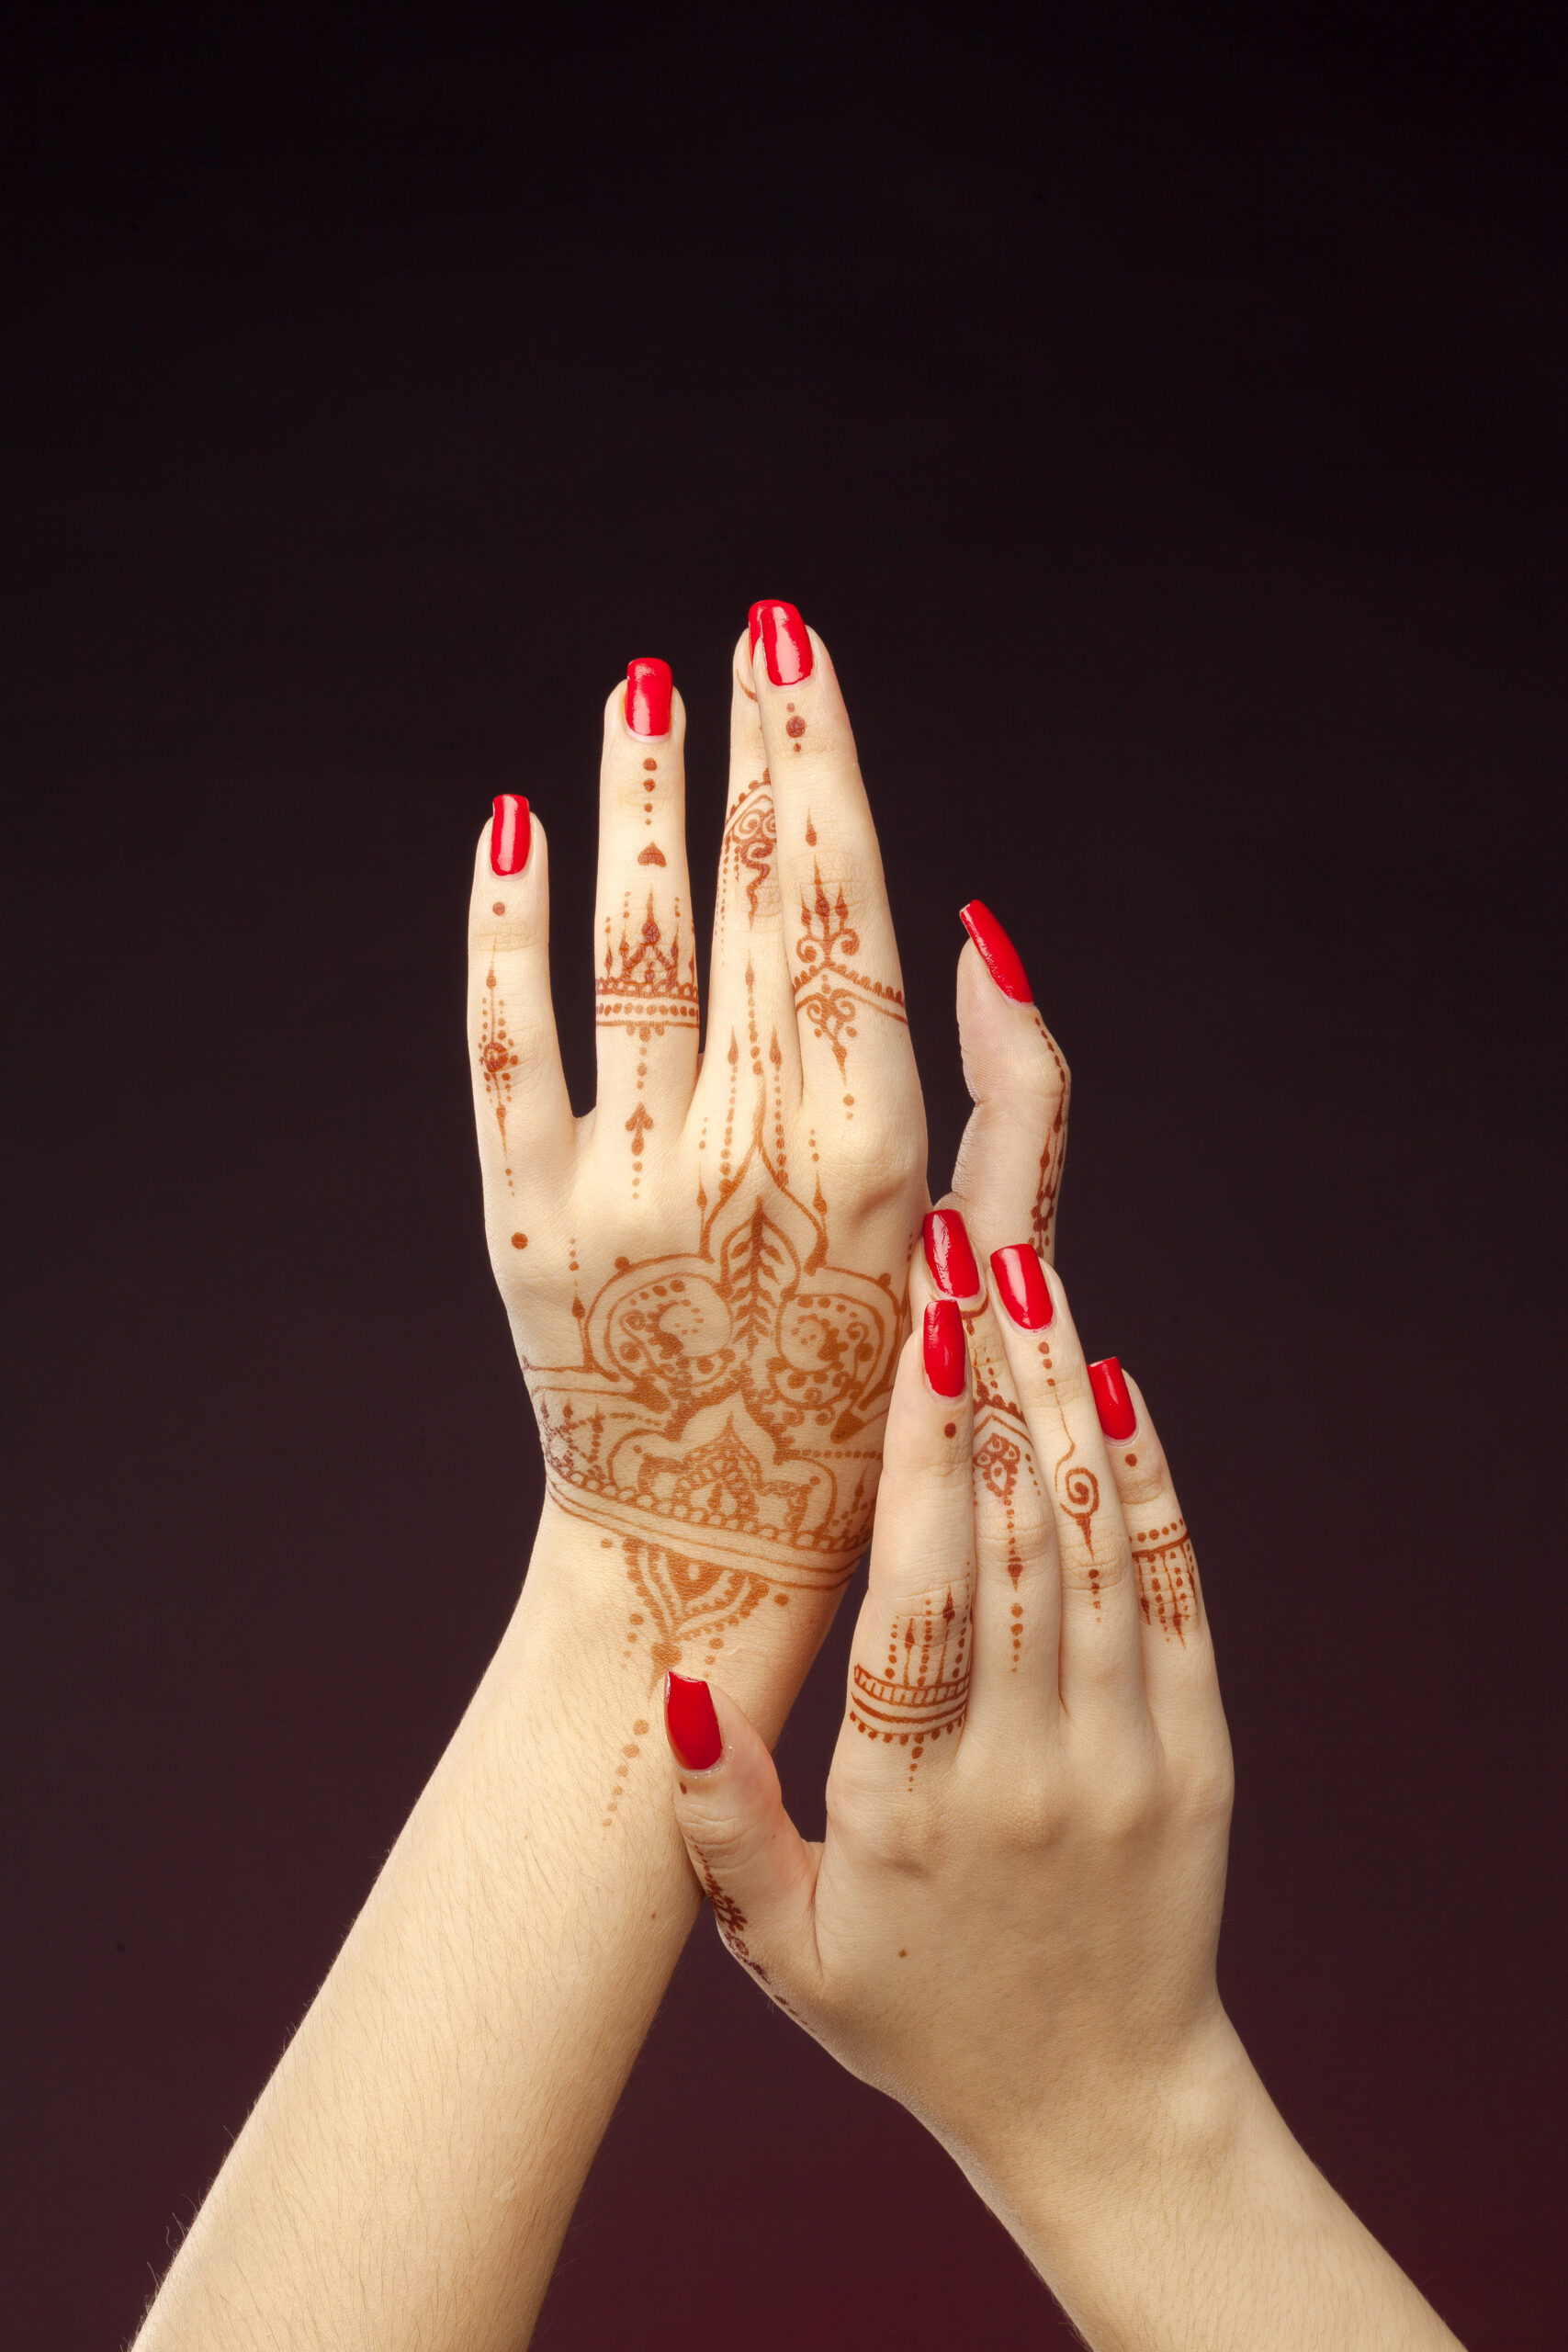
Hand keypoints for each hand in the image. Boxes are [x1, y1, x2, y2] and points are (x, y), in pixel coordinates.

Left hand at [467, 609, 929, 1741]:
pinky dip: (502, 929)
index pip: (842, 910)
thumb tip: (983, 932)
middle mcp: (748, 1157)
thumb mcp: (974, 1255)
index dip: (820, 765)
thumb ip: (1014, 1103)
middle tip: (751, 629)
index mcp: (874, 1158)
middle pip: (746, 905)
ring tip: (646, 687)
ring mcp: (622, 1187)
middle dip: (751, 751)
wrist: (705, 1547)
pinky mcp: (522, 1221)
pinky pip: (504, 1043)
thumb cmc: (868, 1396)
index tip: (800, 649)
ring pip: (628, 947)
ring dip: (637, 801)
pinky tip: (518, 824)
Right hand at [664, 1216, 1461, 2348]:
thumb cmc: (915, 2017)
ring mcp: (1129, 1752)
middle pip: (1014, 1537)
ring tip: (1027, 1274)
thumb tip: (668, 1683)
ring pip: (1095, 1543)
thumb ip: (717, 1821)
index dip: (920, 1458)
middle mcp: (1034, 1765)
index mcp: (918, 1805)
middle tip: (964, 1246)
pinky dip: (1146, 1481)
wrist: (1104, 2105)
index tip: (919, 1334)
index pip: (923, 1600)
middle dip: (989, 1377)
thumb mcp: (784, 1950)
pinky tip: (1114, 1388)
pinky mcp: (1194, 1749)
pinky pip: (1174, 1591)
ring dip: (1060, 1399)